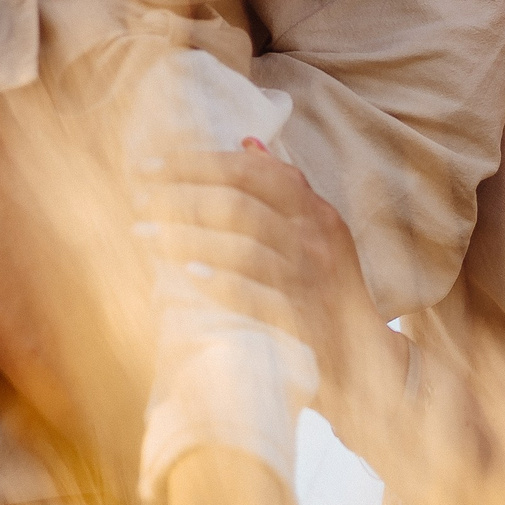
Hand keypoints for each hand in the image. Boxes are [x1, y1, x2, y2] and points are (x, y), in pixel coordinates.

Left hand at [135, 143, 395, 421]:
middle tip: (139, 199)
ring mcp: (310, 281)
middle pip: (242, 204)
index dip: (198, 163)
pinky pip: (256, 295)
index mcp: (316, 213)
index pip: (254, 171)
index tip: (150, 165)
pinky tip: (186, 274)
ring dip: (187, 237)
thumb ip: (286, 188)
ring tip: (142, 233)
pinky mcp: (302, 321)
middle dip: (182, 196)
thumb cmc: (329, 292)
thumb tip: (247, 142)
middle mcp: (316, 240)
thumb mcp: (318, 232)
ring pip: (244, 245)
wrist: (366, 362)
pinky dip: (220, 282)